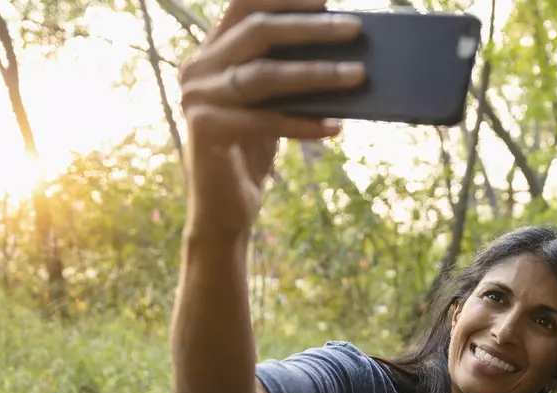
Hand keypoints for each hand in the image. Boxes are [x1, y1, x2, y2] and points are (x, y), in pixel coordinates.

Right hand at [180, 0, 365, 234]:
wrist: (224, 209)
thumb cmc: (251, 150)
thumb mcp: (268, 104)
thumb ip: (285, 72)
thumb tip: (343, 49)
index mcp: (210, 53)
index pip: (243, 6)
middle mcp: (197, 68)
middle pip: (258, 31)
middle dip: (311, 28)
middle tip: (355, 29)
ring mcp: (197, 98)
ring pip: (265, 75)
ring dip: (318, 74)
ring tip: (358, 76)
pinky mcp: (206, 130)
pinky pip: (266, 120)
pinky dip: (304, 124)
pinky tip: (335, 127)